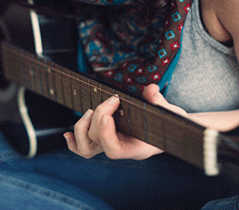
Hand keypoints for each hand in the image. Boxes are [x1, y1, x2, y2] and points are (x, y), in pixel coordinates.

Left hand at [64, 84, 187, 159]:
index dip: (105, 133)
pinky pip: (85, 149)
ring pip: (86, 148)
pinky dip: (73, 142)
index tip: (108, 114)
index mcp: (137, 148)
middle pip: (97, 142)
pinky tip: (67, 133)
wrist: (171, 130)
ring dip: (82, 127)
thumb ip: (158, 101)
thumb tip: (151, 89)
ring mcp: (112, 145)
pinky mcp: (106, 139)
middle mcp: (122, 149)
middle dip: (99, 117)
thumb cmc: (171, 122)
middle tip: (111, 100)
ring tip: (91, 111)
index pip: (114, 149)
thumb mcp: (170, 111)